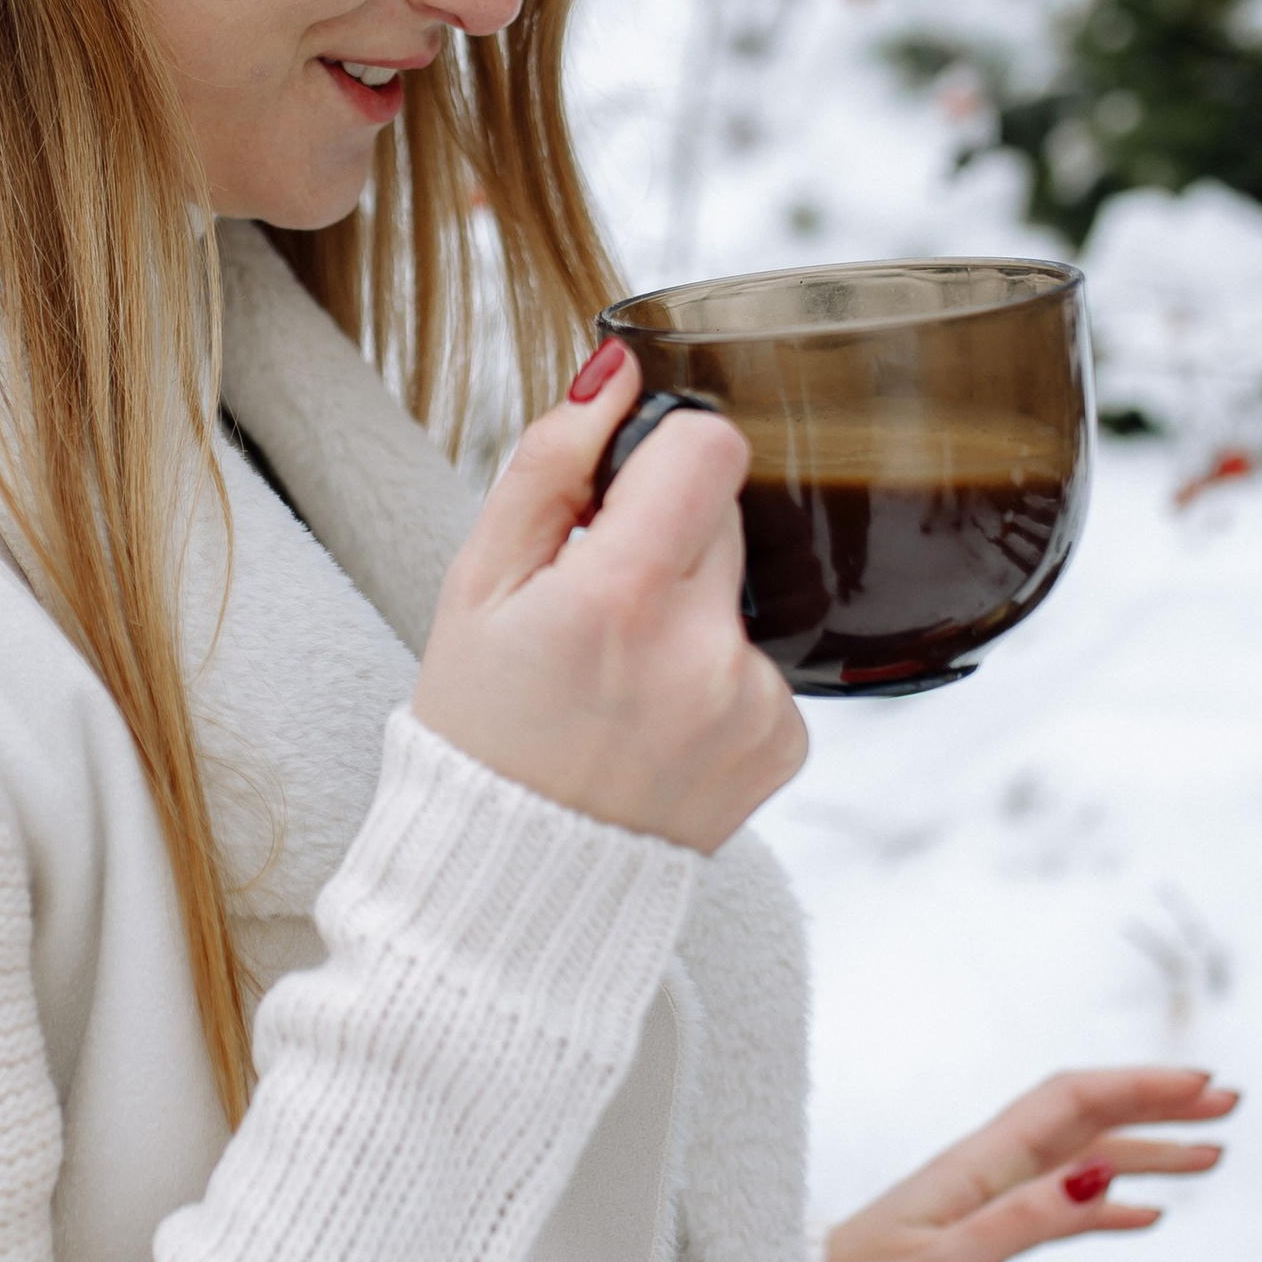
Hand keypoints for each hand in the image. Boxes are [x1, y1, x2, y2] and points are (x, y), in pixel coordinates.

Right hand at [412, 340, 805, 859]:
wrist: (512, 886)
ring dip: (694, 608)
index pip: (710, 448)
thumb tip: (618, 374)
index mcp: (621, 597)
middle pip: (727, 514)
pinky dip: (718, 675)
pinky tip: (658, 721)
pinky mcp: (784, 744)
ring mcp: (753, 704)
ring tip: (622, 677)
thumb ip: (549, 465)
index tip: (621, 495)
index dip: (663, 455)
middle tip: (597, 607)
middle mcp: (703, 651)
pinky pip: (766, 661)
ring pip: (746, 588)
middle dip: (667, 536)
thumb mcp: (476, 586)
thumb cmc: (482, 732)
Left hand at [823, 1065, 1237, 1261]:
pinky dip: (1108, 1206)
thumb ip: (1023, 1220)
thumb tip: (1101, 1174)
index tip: (1202, 1085)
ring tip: (1211, 1158)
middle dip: (1157, 1106)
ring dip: (1145, 1154)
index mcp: (977, 1165)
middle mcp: (984, 1171)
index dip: (1139, 1086)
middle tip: (1229, 1107)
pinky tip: (1149, 1214)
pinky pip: (1058, 1209)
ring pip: (1080, 1162)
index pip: (1071, 1101)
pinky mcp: (977, 1239)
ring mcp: (982, 1202)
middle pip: (1084, 1119)